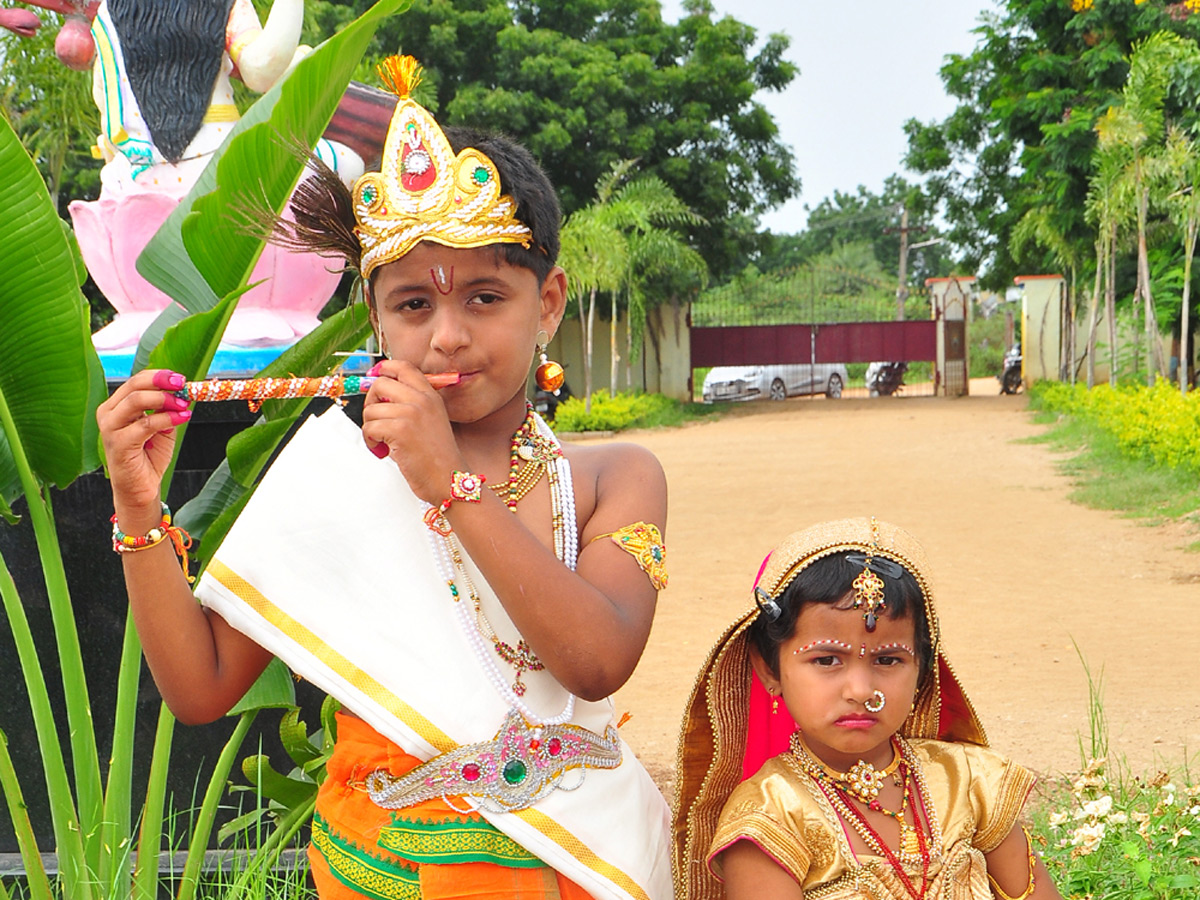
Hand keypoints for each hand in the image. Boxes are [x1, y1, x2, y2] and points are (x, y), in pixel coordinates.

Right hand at [96, 369, 191, 524]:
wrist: (141, 488)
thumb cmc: (149, 456)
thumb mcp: (162, 427)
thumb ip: (167, 409)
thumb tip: (183, 393)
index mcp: (117, 406)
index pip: (136, 381)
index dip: (158, 376)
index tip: (180, 379)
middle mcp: (108, 413)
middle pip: (133, 386)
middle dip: (161, 382)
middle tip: (182, 385)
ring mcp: (110, 428)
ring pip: (135, 401)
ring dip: (163, 399)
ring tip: (183, 404)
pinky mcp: (117, 444)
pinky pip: (145, 425)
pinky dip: (166, 418)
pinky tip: (182, 418)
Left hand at [360, 360, 464, 503]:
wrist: (449, 479)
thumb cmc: (439, 457)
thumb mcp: (432, 421)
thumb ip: (411, 405)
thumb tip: (380, 397)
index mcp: (430, 396)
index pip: (403, 367)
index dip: (384, 370)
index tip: (376, 379)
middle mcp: (422, 400)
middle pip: (381, 383)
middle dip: (371, 401)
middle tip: (376, 419)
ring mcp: (411, 413)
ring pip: (371, 409)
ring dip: (371, 427)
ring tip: (383, 441)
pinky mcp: (400, 430)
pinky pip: (369, 428)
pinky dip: (371, 441)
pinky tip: (383, 450)